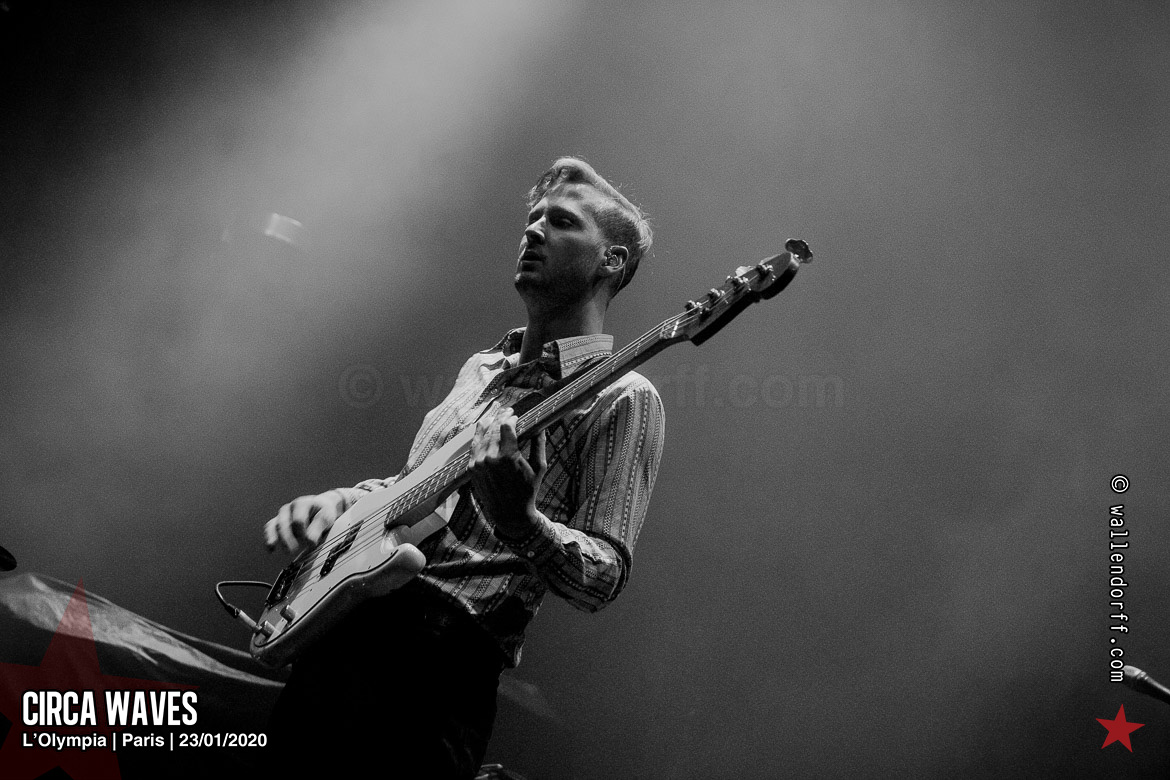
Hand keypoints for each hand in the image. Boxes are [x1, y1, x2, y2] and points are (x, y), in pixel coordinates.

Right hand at [264, 490, 345, 554]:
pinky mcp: (278, 521)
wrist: (320, 507)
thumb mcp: (326, 517)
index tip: (311, 544)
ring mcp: (282, 514)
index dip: (304, 533)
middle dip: (287, 538)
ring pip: (274, 525)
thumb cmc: (323, 512)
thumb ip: (318, 527)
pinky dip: (269, 538)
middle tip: (293, 550)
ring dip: (275, 538)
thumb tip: (309, 541)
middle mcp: (289, 508)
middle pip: (284, 524)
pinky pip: (269, 528)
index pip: (298, 520)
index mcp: (302, 503)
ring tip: (276, 549)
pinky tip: (270, 550)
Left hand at [468, 407, 546, 538]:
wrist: (509, 513)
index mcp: (508, 457)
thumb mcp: (539, 467)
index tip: (516, 416)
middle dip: (501, 417)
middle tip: (507, 410)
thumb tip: (541, 425)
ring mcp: (478, 463)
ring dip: (489, 422)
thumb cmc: (528, 490)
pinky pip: (474, 446)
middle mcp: (490, 458)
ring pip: (482, 434)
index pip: (506, 426)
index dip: (511, 418)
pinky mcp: (472, 468)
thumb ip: (539, 443)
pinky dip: (479, 435)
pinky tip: (484, 427)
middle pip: (493, 428)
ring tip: (495, 415)